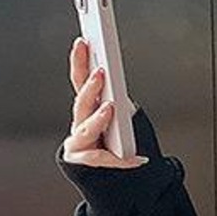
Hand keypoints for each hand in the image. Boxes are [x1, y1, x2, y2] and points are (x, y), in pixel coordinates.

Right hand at [60, 37, 149, 168]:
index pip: (79, 78)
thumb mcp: (117, 115)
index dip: (79, 60)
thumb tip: (124, 84)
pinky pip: (103, 159)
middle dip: (90, 87)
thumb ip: (119, 100)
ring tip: (110, 108)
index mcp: (87, 106)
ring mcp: (78, 141)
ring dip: (98, 117)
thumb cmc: (110, 140)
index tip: (84, 42)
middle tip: (100, 73)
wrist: (103, 173)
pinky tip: (138, 159)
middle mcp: (79, 122)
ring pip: (86, 129)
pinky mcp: (83, 160)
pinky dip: (122, 160)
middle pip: (81, 101)